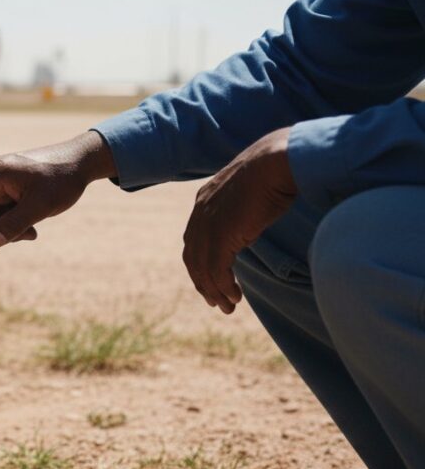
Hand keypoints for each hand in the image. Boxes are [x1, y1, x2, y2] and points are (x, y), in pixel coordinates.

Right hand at [0, 130, 116, 246]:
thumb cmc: (62, 179)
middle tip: (30, 232)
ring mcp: (1, 183)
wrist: (82, 162)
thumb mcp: (41, 206)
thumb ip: (14, 226)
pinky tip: (34, 221)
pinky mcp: (8, 188)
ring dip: (10, 227)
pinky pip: (2, 212)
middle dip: (0, 228)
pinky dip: (15, 221)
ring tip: (35, 226)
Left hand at [183, 127, 296, 313]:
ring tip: (227, 306)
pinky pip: (216, 269)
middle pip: (193, 257)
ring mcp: (208, 225)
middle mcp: (200, 214)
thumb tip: (245, 229)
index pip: (193, 240)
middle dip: (203, 282)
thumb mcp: (248, 193)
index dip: (200, 263)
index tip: (211, 280)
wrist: (276, 162)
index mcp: (204, 201)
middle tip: (216, 302)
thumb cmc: (272, 172)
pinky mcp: (221, 235)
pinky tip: (235, 297)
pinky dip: (224, 286)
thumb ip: (239, 212)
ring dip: (214, 291)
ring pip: (203, 268)